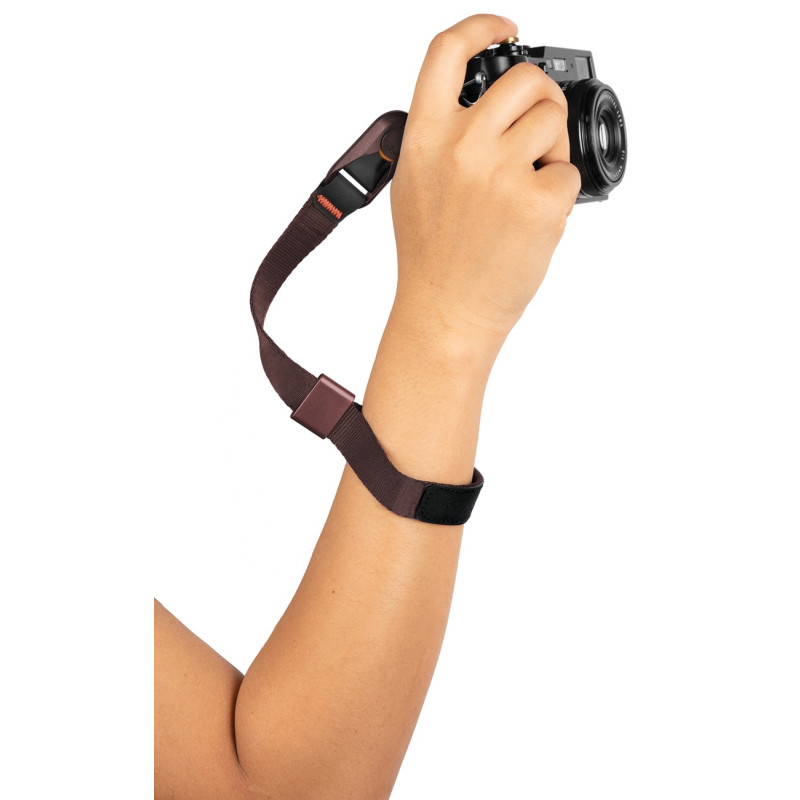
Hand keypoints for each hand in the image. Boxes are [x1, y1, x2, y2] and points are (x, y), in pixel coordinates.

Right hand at [390, 14, 580, 345]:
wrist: (446, 313)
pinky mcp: (539, 202)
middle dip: (541, 98)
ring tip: (529, 186)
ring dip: (552, 148)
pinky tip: (533, 219)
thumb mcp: (414, 186)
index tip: (506, 28)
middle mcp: (462, 147)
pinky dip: (559, 194)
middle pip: (523, 81)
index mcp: (425, 139)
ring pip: (552, 121)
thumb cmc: (431, 259)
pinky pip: (567, 174)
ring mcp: (502, 173)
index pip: (448, 51)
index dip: (482, 26)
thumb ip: (440, 139)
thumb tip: (476, 106)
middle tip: (540, 127)